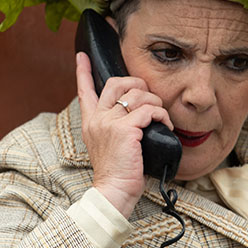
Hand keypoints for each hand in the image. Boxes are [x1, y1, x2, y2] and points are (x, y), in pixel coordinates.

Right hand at [75, 51, 172, 217]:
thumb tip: (136, 115)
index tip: (82, 56)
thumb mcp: (108, 146)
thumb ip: (114, 128)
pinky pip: (150, 111)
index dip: (83, 71)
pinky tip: (165, 125)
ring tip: (161, 118)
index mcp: (90, 122)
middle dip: (138, 84)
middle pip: (116, 83)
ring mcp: (110, 122)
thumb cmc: (116, 173)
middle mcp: (97, 118)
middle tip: (149, 98)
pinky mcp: (126, 130)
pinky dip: (162, 116)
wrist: (113, 191)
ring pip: (138, 95)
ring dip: (156, 103)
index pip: (84, 90)